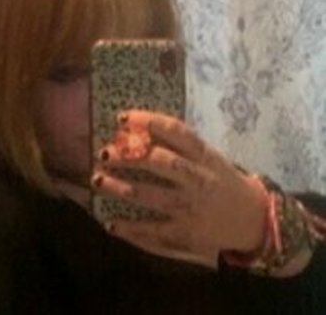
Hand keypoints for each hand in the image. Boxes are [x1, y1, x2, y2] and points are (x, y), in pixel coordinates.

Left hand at [92, 110, 266, 267]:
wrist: (255, 220)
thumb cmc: (224, 181)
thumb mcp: (209, 157)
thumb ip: (181, 146)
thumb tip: (141, 130)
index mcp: (204, 156)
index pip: (175, 131)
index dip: (147, 121)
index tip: (121, 118)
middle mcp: (197, 179)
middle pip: (159, 162)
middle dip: (129, 156)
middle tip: (104, 152)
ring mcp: (190, 208)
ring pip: (150, 196)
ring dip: (120, 188)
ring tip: (97, 180)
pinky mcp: (186, 234)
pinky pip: (153, 232)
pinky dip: (129, 229)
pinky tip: (110, 224)